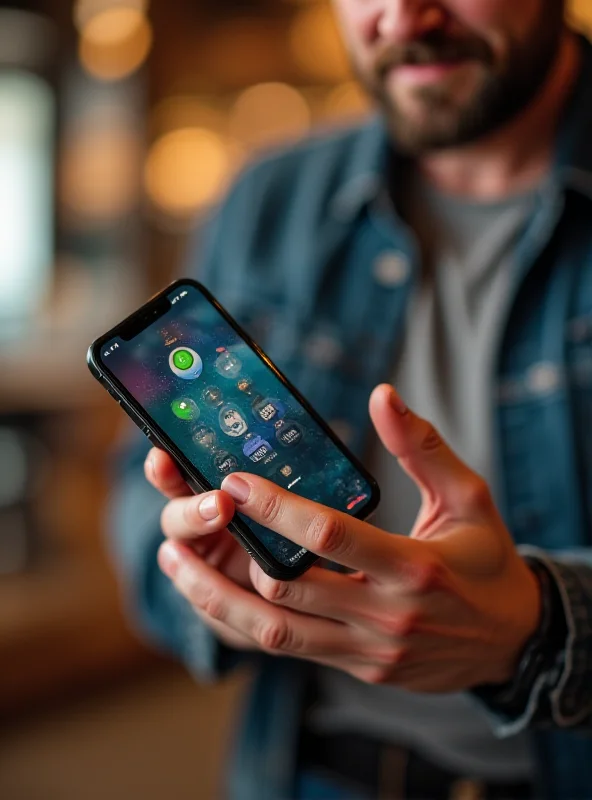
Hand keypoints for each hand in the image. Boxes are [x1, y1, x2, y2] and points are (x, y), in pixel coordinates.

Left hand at [156, 385, 541, 688]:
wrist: (514, 641)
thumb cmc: (488, 559)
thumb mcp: (470, 496)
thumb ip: (423, 446)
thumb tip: (383, 394)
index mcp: (413, 566)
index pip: (331, 536)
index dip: (277, 508)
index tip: (236, 480)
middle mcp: (385, 615)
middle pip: (288, 588)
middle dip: (230, 551)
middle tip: (192, 511)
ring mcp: (368, 650)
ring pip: (276, 631)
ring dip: (216, 598)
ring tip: (173, 562)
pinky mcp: (358, 666)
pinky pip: (290, 648)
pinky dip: (246, 621)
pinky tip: (214, 591)